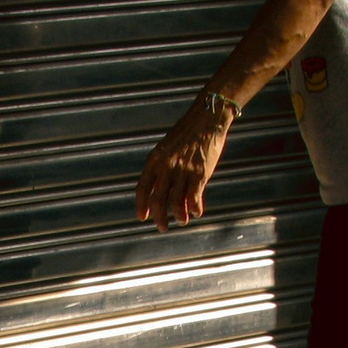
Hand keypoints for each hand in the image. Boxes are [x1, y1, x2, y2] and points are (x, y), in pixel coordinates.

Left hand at [134, 102, 231, 231]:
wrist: (206, 119)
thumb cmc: (187, 134)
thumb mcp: (168, 149)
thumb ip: (164, 169)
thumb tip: (166, 192)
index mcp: (154, 160)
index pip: (142, 188)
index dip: (141, 205)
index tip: (142, 217)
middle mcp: (166, 167)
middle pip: (157, 200)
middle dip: (159, 217)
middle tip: (162, 227)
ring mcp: (182, 171)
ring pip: (176, 202)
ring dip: (179, 215)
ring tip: (182, 221)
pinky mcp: (199, 174)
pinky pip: (194, 198)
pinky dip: (194, 209)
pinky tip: (196, 212)